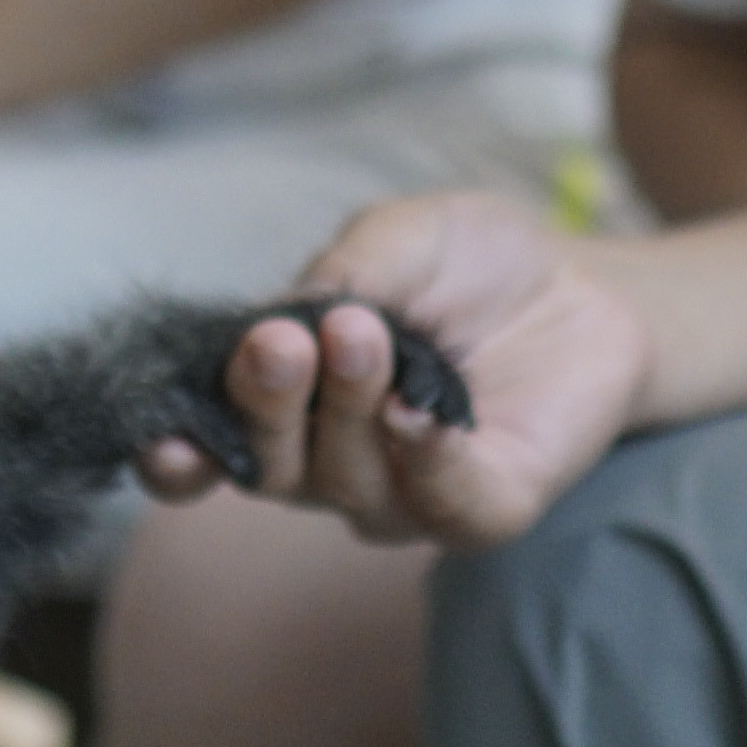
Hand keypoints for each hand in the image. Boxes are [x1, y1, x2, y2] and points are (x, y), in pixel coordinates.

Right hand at [131, 190, 643, 549]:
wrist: (585, 282)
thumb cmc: (470, 264)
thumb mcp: (396, 238)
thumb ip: (340, 273)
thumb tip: (290, 315)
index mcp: (285, 404)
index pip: (209, 450)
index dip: (175, 455)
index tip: (162, 434)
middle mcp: (329, 463)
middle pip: (268, 467)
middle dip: (265, 405)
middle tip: (280, 343)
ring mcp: (405, 495)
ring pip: (348, 482)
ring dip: (348, 408)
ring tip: (365, 334)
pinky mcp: (485, 508)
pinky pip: (444, 509)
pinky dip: (426, 463)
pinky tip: (421, 415)